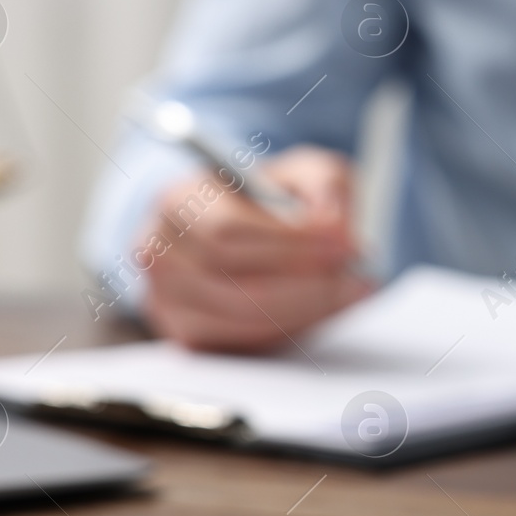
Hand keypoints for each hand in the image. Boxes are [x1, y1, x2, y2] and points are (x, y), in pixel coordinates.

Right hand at [141, 146, 371, 351]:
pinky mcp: (186, 334)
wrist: (245, 226)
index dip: (290, 244)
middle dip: (304, 284)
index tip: (343, 246)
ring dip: (303, 310)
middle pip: (233, 283)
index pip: (228, 231)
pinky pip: (240, 342)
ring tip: (350, 293)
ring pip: (239, 319)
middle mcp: (159, 250)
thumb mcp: (306, 172)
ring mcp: (166, 298)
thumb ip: (327, 189)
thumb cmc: (270, 198)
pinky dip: (288, 329)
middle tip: (356, 278)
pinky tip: (324, 310)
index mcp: (178, 199)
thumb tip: (337, 230)